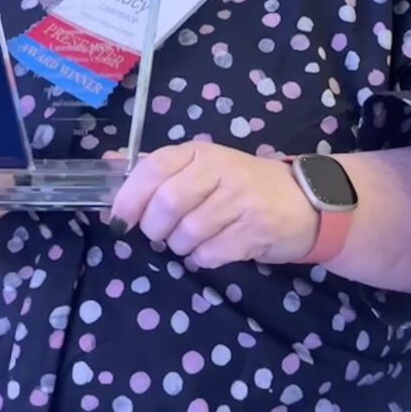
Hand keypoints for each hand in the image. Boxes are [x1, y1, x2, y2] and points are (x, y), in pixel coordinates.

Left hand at [109, 142, 318, 268]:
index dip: (129, 197)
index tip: (119, 220)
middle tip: (162, 234)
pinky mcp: (255, 230)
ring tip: (193, 239)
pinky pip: (210, 254)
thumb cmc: (240, 185)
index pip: (154, 168)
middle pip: (167, 204)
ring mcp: (239, 200)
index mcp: (199, 152)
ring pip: (186, 233)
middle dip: (155, 229)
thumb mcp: (200, 168)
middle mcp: (219, 170)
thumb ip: (156, 168)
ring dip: (181, 246)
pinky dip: (203, 258)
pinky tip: (214, 248)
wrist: (301, 202)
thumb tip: (109, 163)